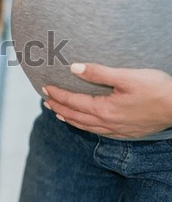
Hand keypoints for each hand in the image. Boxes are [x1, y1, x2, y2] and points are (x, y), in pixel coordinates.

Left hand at [43, 63, 171, 138]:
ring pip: (85, 126)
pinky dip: (84, 127)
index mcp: (104, 109)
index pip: (73, 101)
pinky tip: (84, 124)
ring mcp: (116, 130)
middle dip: (58, 107)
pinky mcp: (126, 133)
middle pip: (75, 116)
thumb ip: (98, 72)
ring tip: (57, 113)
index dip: (57, 94)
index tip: (44, 88)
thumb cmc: (157, 89)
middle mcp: (107, 123)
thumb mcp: (126, 76)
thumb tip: (73, 68)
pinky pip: (98, 132)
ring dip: (69, 118)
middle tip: (45, 100)